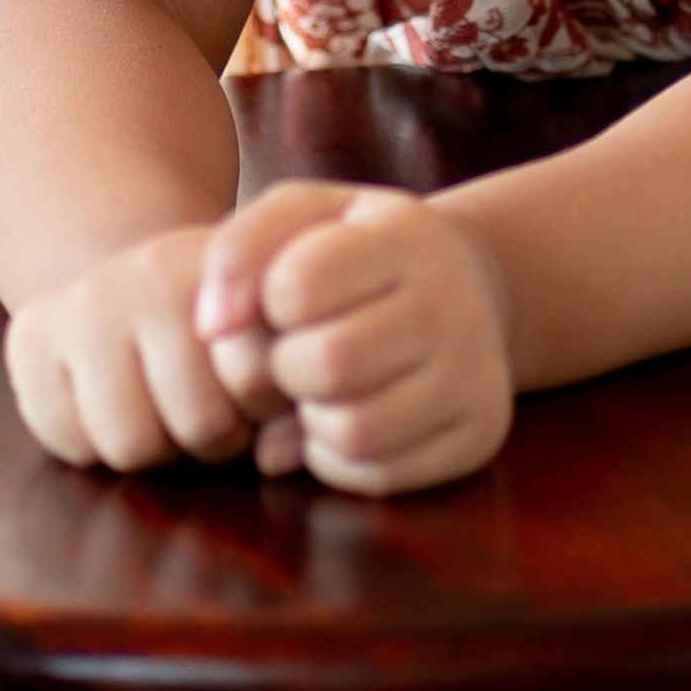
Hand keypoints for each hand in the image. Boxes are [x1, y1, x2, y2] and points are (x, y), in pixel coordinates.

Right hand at [3, 224, 289, 471]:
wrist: (130, 271)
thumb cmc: (219, 318)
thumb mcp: (269, 322)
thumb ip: (288, 365)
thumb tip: (280, 446)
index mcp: (223, 264)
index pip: (259, 382)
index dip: (262, 409)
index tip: (256, 393)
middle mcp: (149, 273)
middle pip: (199, 425)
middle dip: (213, 438)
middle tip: (211, 416)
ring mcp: (83, 303)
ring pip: (130, 446)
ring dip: (154, 449)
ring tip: (165, 416)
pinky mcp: (27, 337)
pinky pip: (67, 442)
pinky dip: (91, 446)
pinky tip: (111, 408)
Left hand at [196, 181, 513, 493]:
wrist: (463, 287)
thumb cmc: (356, 252)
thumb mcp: (302, 218)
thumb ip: (238, 249)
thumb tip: (210, 328)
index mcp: (405, 233)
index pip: (296, 285)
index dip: (268, 303)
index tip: (283, 300)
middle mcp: (453, 300)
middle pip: (327, 364)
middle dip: (288, 369)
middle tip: (295, 354)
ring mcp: (475, 371)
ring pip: (354, 430)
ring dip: (312, 419)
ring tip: (319, 390)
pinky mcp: (480, 433)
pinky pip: (379, 473)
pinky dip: (340, 458)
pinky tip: (345, 418)